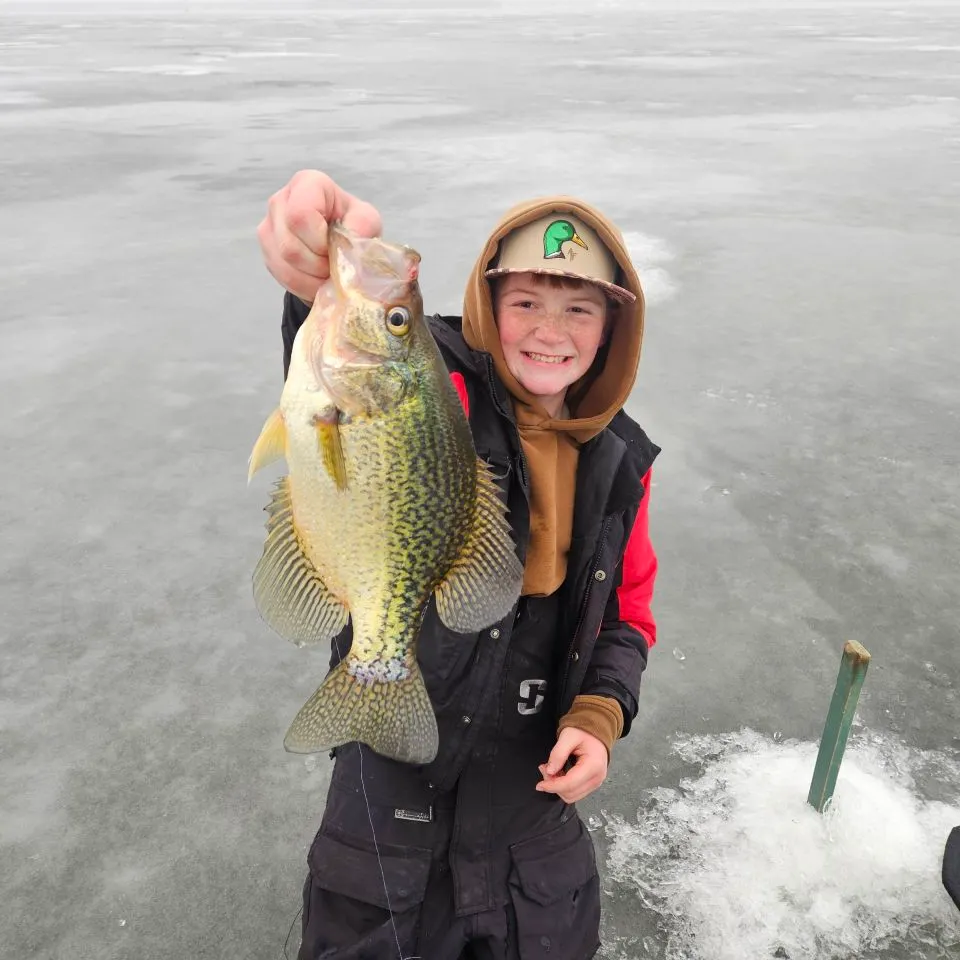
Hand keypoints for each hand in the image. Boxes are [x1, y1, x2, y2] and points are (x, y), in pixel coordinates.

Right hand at [257, 169, 382, 302]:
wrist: (339, 241)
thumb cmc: (352, 225)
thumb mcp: (366, 221)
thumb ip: (363, 227)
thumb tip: (350, 244)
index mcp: (307, 184)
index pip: (300, 215)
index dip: (319, 241)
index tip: (335, 246)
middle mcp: (280, 201)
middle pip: (290, 246)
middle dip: (318, 265)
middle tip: (336, 265)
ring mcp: (269, 226)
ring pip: (284, 264)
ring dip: (313, 278)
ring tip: (329, 273)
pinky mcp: (267, 250)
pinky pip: (281, 276)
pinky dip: (305, 285)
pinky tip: (318, 279)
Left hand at [535, 727, 608, 803]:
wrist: (595, 732)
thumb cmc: (584, 732)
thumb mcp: (568, 736)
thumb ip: (558, 754)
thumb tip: (549, 771)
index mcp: (593, 765)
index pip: (570, 784)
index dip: (552, 786)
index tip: (540, 785)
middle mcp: (597, 777)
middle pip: (570, 793)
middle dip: (554, 785)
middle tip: (545, 768)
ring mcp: (595, 782)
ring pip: (572, 796)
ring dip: (557, 787)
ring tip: (551, 770)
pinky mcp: (591, 784)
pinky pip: (575, 792)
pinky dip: (563, 786)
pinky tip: (559, 773)